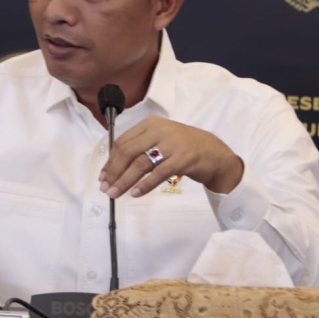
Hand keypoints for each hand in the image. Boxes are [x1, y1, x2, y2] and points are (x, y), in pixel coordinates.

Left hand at [99, 116, 242, 197]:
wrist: (215, 153)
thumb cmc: (184, 148)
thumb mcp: (161, 139)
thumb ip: (141, 147)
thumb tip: (115, 168)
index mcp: (150, 124)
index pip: (122, 142)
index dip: (110, 161)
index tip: (103, 176)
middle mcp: (159, 130)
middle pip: (128, 152)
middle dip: (113, 172)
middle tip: (106, 188)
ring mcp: (171, 144)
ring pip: (140, 163)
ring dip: (124, 180)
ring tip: (115, 193)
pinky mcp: (182, 158)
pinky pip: (158, 173)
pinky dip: (144, 185)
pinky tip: (136, 193)